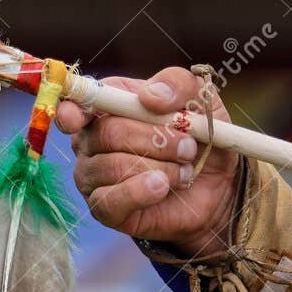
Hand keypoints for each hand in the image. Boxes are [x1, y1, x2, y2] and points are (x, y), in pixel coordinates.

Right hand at [57, 67, 240, 258]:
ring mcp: (94, 176)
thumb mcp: (200, 98)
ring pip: (112, 166)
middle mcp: (92, 140)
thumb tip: (148, 96)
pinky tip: (163, 187)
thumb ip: (177, 83)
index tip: (76, 118)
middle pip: (107, 133)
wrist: (219, 183)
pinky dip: (141, 192)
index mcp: (110, 106)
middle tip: (188, 147)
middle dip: (155, 139)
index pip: (77, 103)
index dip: (72, 109)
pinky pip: (110, 200)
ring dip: (160, 166)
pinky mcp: (106, 208)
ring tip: (184, 170)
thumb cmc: (200, 135)